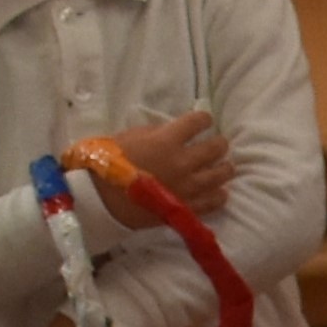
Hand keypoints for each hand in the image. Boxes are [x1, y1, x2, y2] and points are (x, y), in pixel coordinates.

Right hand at [92, 108, 234, 221]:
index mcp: (167, 140)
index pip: (198, 122)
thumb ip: (156, 132)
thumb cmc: (110, 163)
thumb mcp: (130, 136)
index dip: (204, 119)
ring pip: (220, 175)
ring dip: (225, 168)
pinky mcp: (186, 207)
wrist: (101, 199)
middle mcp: (183, 162)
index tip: (204, 120)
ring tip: (225, 166)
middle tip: (219, 144)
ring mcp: (187, 187)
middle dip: (219, 143)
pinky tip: (221, 192)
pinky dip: (219, 195)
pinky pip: (212, 201)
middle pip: (215, 148)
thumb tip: (172, 131)